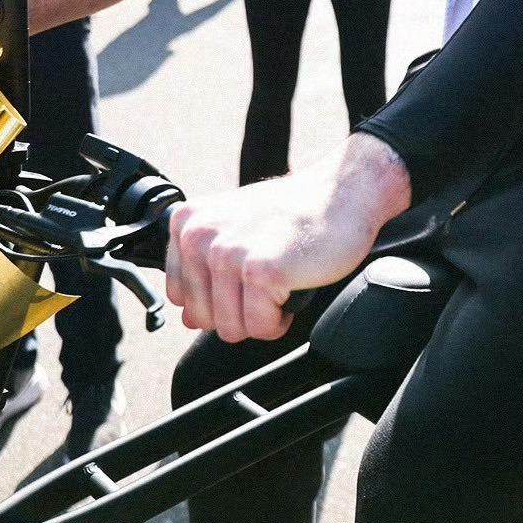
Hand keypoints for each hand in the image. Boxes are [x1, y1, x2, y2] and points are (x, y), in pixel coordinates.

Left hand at [165, 133, 410, 341]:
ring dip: (262, 317)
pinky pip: (261, 328)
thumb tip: (190, 320)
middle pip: (204, 318)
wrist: (342, 193)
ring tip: (281, 282)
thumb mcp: (234, 230)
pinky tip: (292, 287)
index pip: (180, 296)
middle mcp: (199, 236)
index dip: (218, 297)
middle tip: (267, 279)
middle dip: (240, 311)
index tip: (245, 274)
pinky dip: (281, 319)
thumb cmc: (293, 214)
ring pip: (231, 329)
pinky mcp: (260, 271)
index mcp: (187, 223)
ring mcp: (228, 253)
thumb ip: (203, 271)